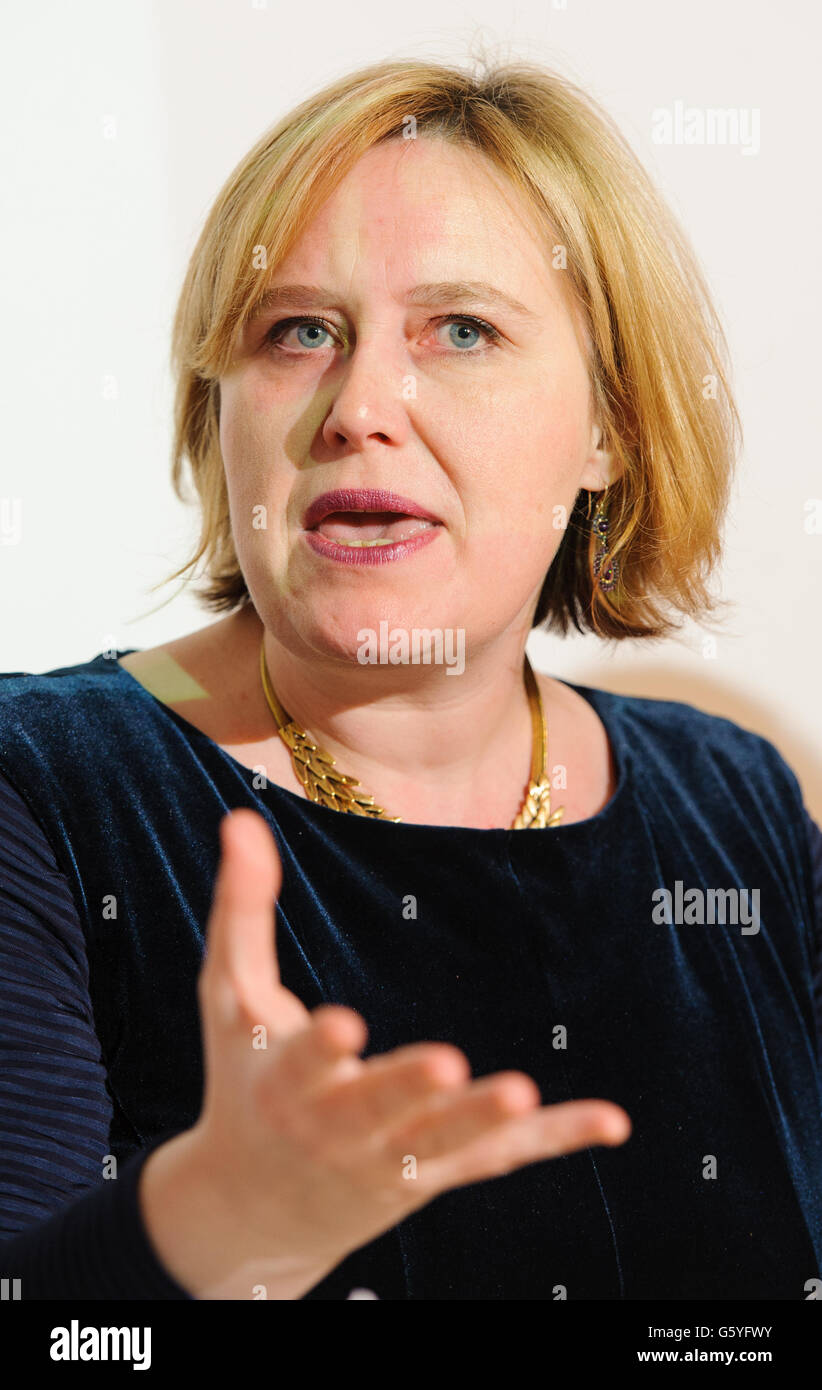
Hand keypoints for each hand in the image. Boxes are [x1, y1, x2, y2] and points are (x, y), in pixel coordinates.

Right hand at [144, 807, 630, 1298]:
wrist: (254, 1203)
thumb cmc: (243, 1075)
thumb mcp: (230, 998)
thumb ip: (240, 910)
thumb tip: (241, 818)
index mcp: (284, 1081)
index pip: (302, 1065)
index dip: (319, 1049)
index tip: (343, 1024)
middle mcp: (338, 1128)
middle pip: (376, 1109)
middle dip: (407, 1088)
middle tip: (446, 1063)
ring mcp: (392, 1157)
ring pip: (443, 1141)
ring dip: (481, 1120)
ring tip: (522, 1092)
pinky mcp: (439, 1173)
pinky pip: (501, 1158)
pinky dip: (555, 1141)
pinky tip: (612, 1122)